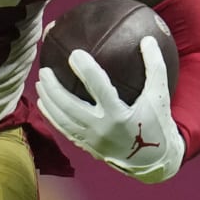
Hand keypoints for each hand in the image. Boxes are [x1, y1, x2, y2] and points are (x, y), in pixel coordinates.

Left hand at [36, 35, 184, 183]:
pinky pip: (64, 130)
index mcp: (120, 115)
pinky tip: (42, 103)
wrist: (153, 160)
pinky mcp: (87, 146)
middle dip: (54, 89)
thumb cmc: (156, 122)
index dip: (87, 71)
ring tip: (40, 82)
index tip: (74, 54)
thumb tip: (147, 39)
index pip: (100, 89)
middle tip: (44, 70)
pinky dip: (51, 116)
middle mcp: (103, 129)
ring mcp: (92, 140)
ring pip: (63, 119)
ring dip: (48, 100)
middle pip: (71, 107)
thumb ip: (154, 66)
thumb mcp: (159, 95)